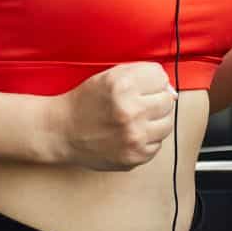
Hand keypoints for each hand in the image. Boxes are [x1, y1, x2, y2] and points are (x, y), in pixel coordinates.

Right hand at [51, 62, 177, 171]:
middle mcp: (130, 111)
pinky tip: (131, 133)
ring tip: (138, 118)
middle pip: (167, 100)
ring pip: (167, 123)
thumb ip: (139, 74)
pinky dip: (148, 138)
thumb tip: (169, 86)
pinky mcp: (135, 156)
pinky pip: (157, 143)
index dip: (153, 80)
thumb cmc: (85, 101)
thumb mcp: (109, 76)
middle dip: (156, 98)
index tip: (146, 85)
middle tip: (141, 102)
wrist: (62, 131)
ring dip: (156, 119)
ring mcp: (134, 136)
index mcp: (123, 85)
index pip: (161, 77)